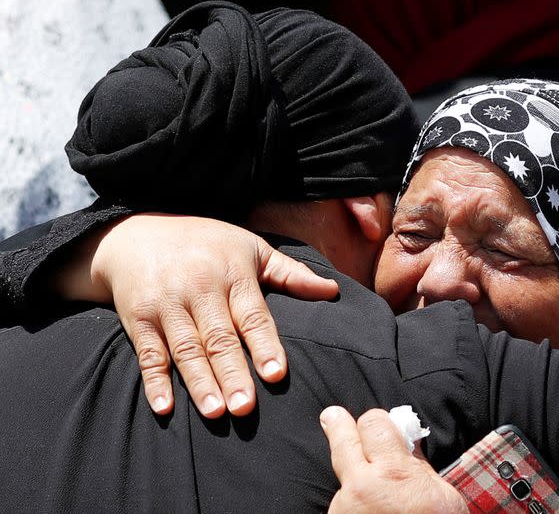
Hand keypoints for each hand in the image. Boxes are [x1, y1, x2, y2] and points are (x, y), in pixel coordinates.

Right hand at [70, 213, 338, 417]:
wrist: (136, 235)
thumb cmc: (206, 244)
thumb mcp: (251, 248)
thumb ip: (290, 273)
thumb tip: (333, 290)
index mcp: (232, 274)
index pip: (252, 314)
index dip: (264, 345)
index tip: (275, 374)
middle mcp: (198, 288)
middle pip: (218, 337)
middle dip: (232, 373)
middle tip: (245, 406)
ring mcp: (166, 304)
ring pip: (185, 349)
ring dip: (199, 382)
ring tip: (215, 412)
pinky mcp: (137, 318)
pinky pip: (148, 353)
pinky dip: (155, 381)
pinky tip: (165, 407)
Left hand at [320, 406, 467, 513]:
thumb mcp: (443, 497)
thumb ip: (419, 467)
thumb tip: (407, 444)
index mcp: (392, 473)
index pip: (372, 423)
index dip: (377, 423)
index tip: (377, 425)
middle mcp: (361, 487)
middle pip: (341, 440)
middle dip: (338, 425)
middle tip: (332, 416)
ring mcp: (344, 510)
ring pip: (342, 478)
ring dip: (354, 478)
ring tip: (374, 493)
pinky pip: (343, 505)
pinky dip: (354, 505)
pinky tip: (371, 513)